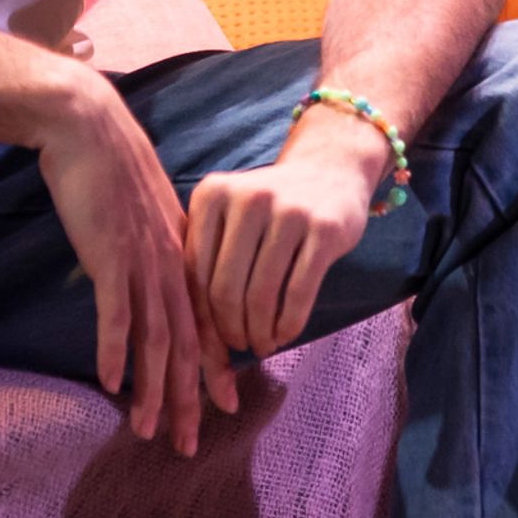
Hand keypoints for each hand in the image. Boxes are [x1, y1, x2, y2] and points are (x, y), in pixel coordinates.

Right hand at [36, 71, 219, 453]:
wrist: (90, 127)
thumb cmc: (109, 169)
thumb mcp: (142, 215)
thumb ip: (151, 248)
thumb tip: (147, 277)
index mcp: (179, 258)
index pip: (205, 323)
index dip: (216, 368)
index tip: (228, 406)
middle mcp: (169, 267)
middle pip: (185, 345)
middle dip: (189, 399)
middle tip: (191, 445)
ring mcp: (141, 262)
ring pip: (155, 339)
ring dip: (152, 390)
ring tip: (148, 433)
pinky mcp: (109, 255)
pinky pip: (115, 312)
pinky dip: (115, 349)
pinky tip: (112, 383)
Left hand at [184, 116, 391, 389]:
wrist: (329, 171)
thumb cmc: (267, 210)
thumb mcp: (227, 219)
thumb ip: (204, 261)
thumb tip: (188, 336)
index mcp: (211, 194)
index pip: (195, 272)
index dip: (199, 319)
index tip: (209, 346)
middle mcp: (247, 198)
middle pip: (226, 288)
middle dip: (229, 331)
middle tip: (239, 346)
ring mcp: (288, 211)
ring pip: (262, 295)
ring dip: (260, 332)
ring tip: (262, 344)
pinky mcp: (324, 228)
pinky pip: (299, 292)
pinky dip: (289, 324)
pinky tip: (285, 335)